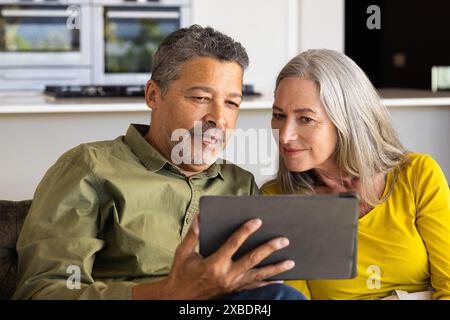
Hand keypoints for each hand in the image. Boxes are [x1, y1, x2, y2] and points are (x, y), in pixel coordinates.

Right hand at [162, 215, 294, 298]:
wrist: (179, 299)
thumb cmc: (181, 275)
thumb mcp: (183, 253)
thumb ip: (193, 235)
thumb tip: (199, 217)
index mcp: (213, 264)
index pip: (233, 244)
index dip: (245, 231)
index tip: (257, 221)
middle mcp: (226, 275)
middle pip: (252, 260)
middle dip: (269, 249)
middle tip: (283, 240)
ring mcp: (232, 285)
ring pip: (258, 275)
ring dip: (275, 268)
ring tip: (290, 262)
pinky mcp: (234, 292)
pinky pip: (255, 287)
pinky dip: (268, 283)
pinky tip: (280, 279)